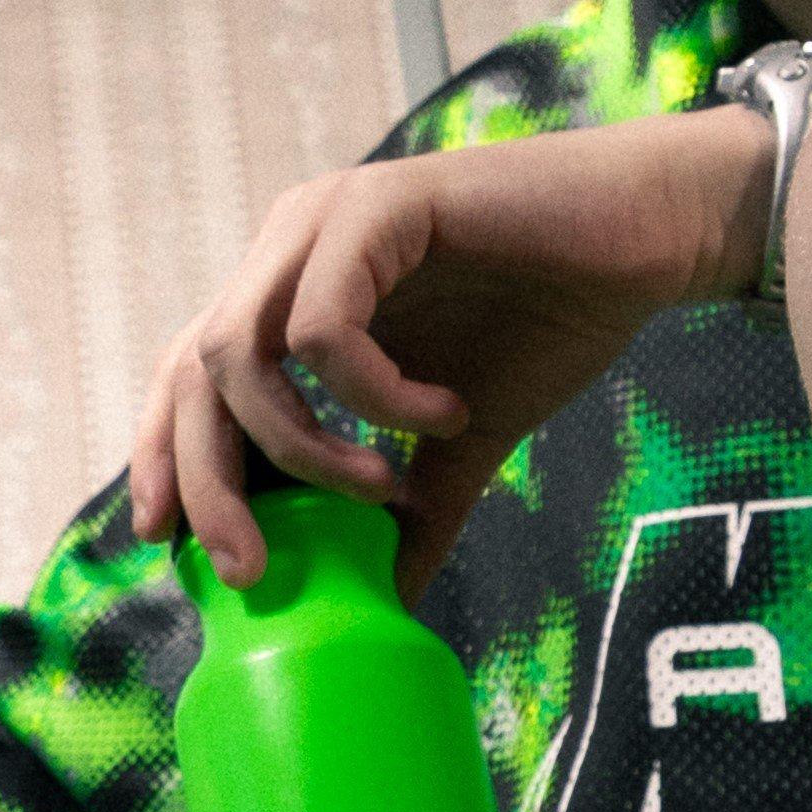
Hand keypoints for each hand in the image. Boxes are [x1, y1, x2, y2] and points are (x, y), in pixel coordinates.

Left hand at [128, 115, 767, 594]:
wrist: (649, 235)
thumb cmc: (553, 317)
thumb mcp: (464, 440)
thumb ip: (414, 510)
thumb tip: (386, 606)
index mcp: (291, 290)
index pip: (184, 375)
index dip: (162, 455)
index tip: (164, 543)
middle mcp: (290, 245)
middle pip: (192, 374)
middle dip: (210, 484)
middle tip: (255, 569)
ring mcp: (327, 219)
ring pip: (241, 352)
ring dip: (303, 447)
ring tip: (385, 487)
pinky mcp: (377, 204)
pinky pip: (324, 327)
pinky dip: (373, 395)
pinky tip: (440, 415)